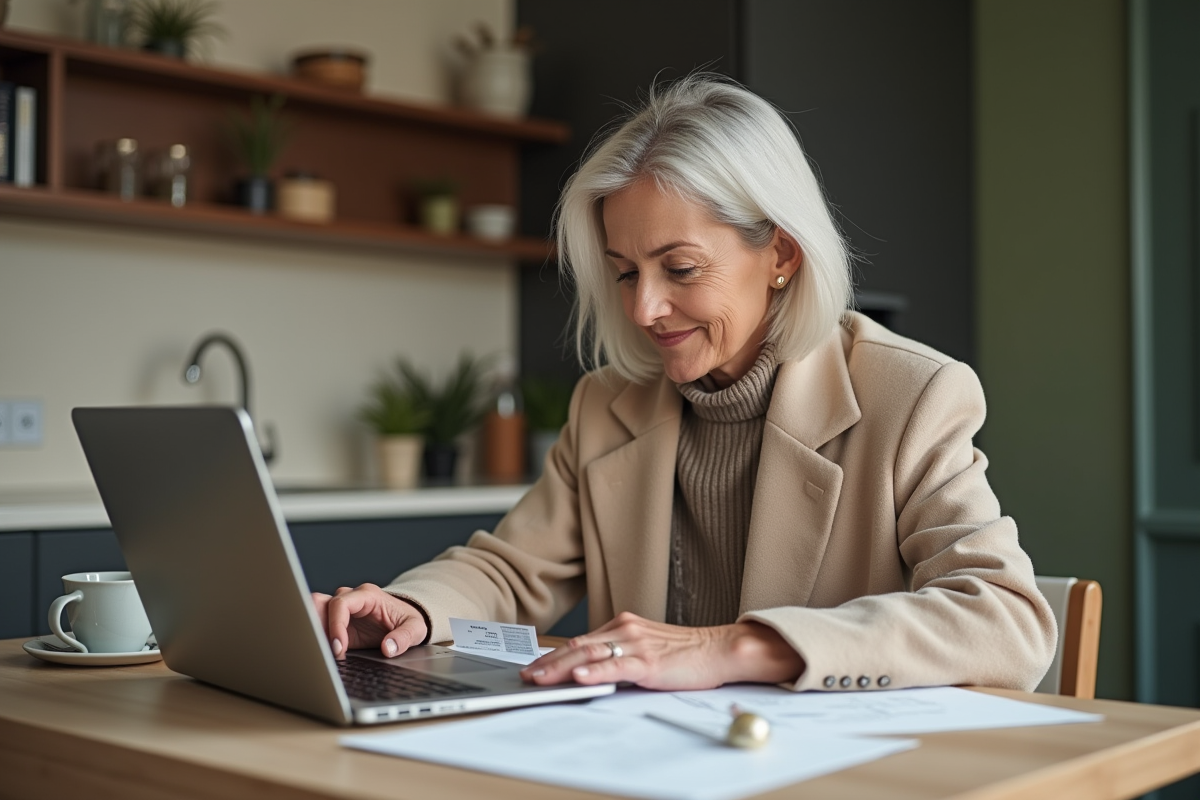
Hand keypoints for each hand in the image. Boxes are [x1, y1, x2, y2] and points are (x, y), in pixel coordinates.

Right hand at [310, 583, 428, 659]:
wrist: (404, 618)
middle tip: (320, 650)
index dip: (335, 626)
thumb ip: (403, 637)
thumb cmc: (408, 620)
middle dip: (315, 626)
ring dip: (311, 631)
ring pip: (312, 611)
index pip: (340, 604)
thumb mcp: (415, 628)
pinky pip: (316, 626)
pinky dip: (314, 639)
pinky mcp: (334, 622)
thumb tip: (388, 648)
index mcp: (367, 595)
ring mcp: (339, 609)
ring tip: (317, 653)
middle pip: (318, 602)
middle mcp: (349, 598)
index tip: (339, 648)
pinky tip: (319, 654)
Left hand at [519, 612, 804, 690]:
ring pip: (590, 655)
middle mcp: (626, 630)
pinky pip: (617, 666)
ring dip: (560, 668)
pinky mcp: (649, 662)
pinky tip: (579, 676)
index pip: (580, 641)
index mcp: (624, 626)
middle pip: (578, 646)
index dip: (554, 655)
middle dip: (548, 662)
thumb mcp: (646, 650)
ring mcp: (637, 645)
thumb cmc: (686, 653)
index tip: (534, 667)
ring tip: (540, 678)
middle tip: (526, 675)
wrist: (719, 649)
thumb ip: (620, 655)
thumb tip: (591, 670)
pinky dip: (595, 671)